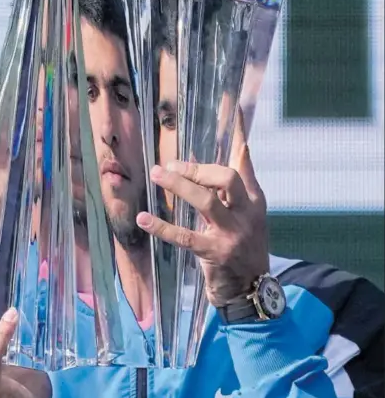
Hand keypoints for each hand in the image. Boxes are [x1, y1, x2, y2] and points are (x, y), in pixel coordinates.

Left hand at [136, 145, 268, 306]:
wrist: (251, 289)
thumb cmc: (243, 246)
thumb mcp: (246, 215)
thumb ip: (232, 187)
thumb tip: (207, 156)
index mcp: (254, 200)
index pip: (244, 162)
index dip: (236, 136)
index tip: (230, 108)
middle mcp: (246, 213)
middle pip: (226, 178)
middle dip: (196, 168)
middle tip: (171, 166)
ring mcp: (232, 233)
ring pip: (205, 201)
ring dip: (178, 186)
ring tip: (156, 175)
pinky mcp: (214, 253)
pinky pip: (184, 237)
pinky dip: (161, 227)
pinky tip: (144, 218)